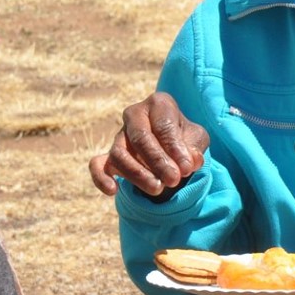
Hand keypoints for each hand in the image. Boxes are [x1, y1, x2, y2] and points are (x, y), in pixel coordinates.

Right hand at [90, 92, 209, 196]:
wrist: (173, 150)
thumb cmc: (186, 139)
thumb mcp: (197, 139)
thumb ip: (195, 147)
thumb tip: (192, 161)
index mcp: (158, 104)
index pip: (163, 125)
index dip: (175, 148)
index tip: (187, 168)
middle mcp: (135, 115)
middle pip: (140, 137)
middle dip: (157, 161)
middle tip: (173, 180)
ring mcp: (119, 136)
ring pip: (119, 154)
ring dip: (137, 174)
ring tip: (157, 189)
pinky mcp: (108, 156)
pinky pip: (97, 165)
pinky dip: (101, 178)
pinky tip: (113, 190)